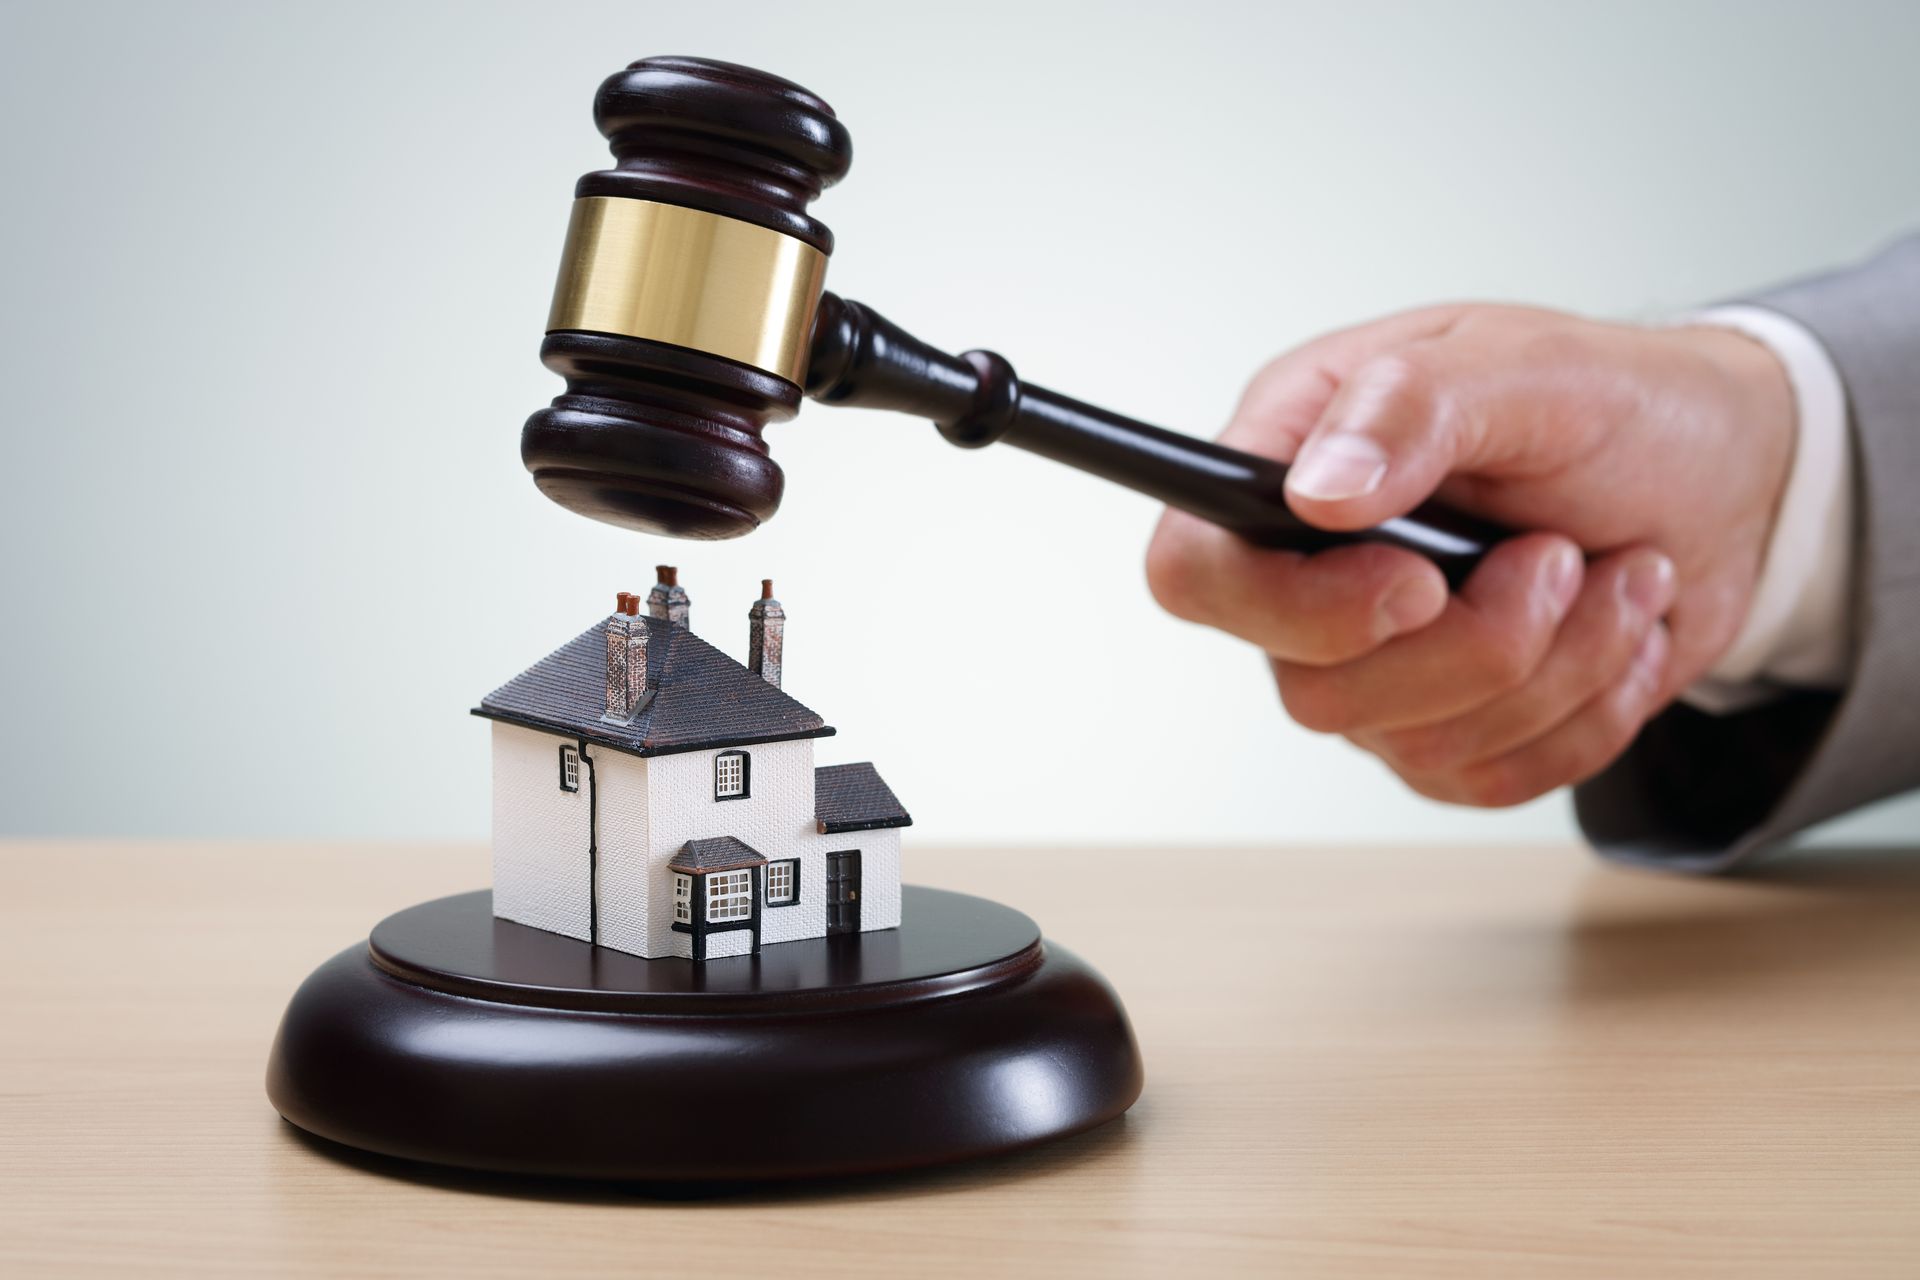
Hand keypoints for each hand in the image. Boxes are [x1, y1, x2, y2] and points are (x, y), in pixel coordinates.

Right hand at [1145, 305, 1794, 805]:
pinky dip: (1583, 716)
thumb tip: (1316, 489)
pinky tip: (1615, 633)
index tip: (1414, 585)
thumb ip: (1411, 406)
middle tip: (1559, 556)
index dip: (1285, 607)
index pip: (1194, 571)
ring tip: (1610, 576)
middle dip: (1475, 643)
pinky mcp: (1445, 729)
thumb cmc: (1618, 407)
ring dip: (1553, 668)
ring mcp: (1374, 666)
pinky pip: (1487, 779)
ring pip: (1412, 743)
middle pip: (1311, 688)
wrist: (1727, 482)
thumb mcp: (1528, 365)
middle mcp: (1312, 573)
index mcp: (1291, 462)